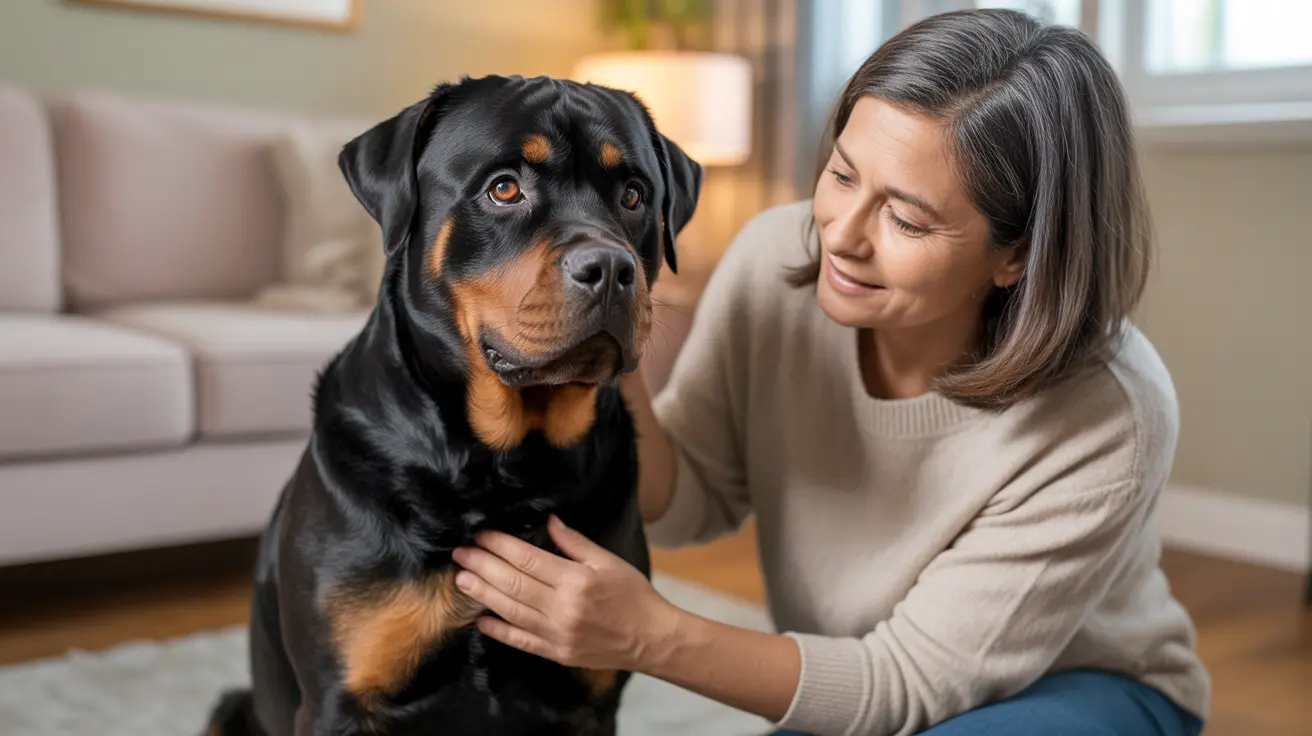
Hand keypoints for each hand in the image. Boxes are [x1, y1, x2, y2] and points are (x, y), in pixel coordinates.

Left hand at [451, 515, 679, 671]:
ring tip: (462, 580)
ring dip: (483, 594)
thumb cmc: (633, 595)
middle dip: (482, 566)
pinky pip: (521, 641)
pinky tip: (481, 621)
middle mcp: (562, 608)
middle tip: (460, 553)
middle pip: (512, 583)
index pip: (528, 559)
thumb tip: (548, 522)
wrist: (651, 639)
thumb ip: (575, 543)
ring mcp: (557, 634)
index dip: (500, 545)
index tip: (480, 535)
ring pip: (511, 611)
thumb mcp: (609, 562)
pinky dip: (499, 632)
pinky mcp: (556, 653)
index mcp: (576, 581)